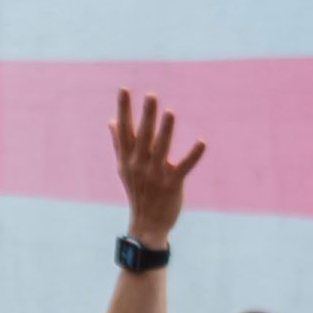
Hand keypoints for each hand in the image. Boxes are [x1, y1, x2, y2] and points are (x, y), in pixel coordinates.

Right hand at [111, 89, 204, 246]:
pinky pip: (183, 166)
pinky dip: (193, 155)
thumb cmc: (138, 191)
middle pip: (142, 136)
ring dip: (166, 131)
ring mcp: (155, 174)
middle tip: (151, 95)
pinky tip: (202, 142)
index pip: (124, 129)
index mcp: (127, 159)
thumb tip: (111, 121)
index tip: (124, 89)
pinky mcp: (172, 184)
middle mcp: (138, 164)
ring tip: (170, 113)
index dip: (124, 109)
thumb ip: (119, 143)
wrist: (146, 223)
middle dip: (146, 116)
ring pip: (161, 149)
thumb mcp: (124, 167)